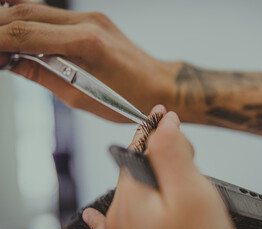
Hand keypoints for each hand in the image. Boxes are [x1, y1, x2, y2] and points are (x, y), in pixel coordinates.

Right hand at [0, 0, 178, 121]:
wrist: (157, 84)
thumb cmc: (129, 96)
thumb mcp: (80, 97)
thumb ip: (43, 76)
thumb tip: (12, 63)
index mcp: (87, 43)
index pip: (26, 33)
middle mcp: (88, 23)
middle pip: (27, 12)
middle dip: (0, 26)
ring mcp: (92, 18)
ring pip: (38, 9)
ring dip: (12, 20)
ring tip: (1, 41)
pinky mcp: (93, 20)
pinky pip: (53, 15)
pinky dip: (31, 22)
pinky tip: (19, 31)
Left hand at [82, 110, 238, 228]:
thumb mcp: (192, 192)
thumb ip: (173, 153)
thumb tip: (164, 123)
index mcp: (132, 196)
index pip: (139, 148)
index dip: (154, 128)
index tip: (161, 112)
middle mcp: (119, 217)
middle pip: (134, 169)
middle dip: (157, 153)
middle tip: (185, 153)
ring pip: (129, 193)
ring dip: (147, 177)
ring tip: (171, 176)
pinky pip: (107, 228)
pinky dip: (107, 214)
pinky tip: (93, 216)